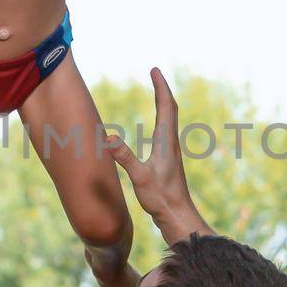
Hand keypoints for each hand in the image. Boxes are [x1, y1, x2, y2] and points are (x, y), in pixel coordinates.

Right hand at [105, 68, 210, 244]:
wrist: (178, 216)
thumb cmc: (161, 198)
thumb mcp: (139, 177)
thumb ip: (124, 157)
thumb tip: (108, 138)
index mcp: (166, 141)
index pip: (166, 106)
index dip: (160, 87)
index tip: (154, 70)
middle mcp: (171, 143)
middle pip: (170, 108)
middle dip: (162, 89)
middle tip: (155, 73)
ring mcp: (171, 151)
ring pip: (170, 119)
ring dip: (164, 102)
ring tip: (157, 91)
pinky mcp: (168, 160)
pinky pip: (165, 131)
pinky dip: (162, 118)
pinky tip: (157, 125)